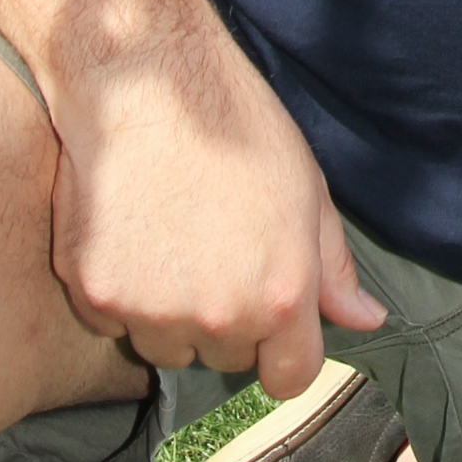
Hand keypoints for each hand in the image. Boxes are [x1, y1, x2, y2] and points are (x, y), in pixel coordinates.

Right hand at [45, 0, 384, 399]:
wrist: (146, 82)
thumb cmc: (237, 125)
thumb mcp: (308, 189)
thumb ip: (333, 268)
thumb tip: (367, 321)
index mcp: (280, 297)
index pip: (289, 379)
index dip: (284, 350)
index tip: (272, 318)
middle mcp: (217, 317)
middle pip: (227, 359)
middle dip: (229, 319)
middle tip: (219, 247)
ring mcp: (150, 312)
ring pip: (169, 347)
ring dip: (173, 312)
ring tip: (174, 233)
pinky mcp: (95, 296)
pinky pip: (117, 322)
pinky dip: (123, 291)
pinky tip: (133, 228)